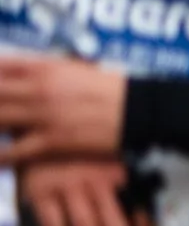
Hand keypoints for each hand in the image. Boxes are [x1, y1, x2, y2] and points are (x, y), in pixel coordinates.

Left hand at [0, 58, 128, 164]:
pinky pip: (15, 151)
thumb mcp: (74, 69)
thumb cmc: (111, 89)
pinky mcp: (53, 140)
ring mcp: (43, 115)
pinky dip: (1, 157)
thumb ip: (44, 71)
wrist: (139, 110)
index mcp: (43, 68)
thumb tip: (21, 74)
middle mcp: (38, 89)